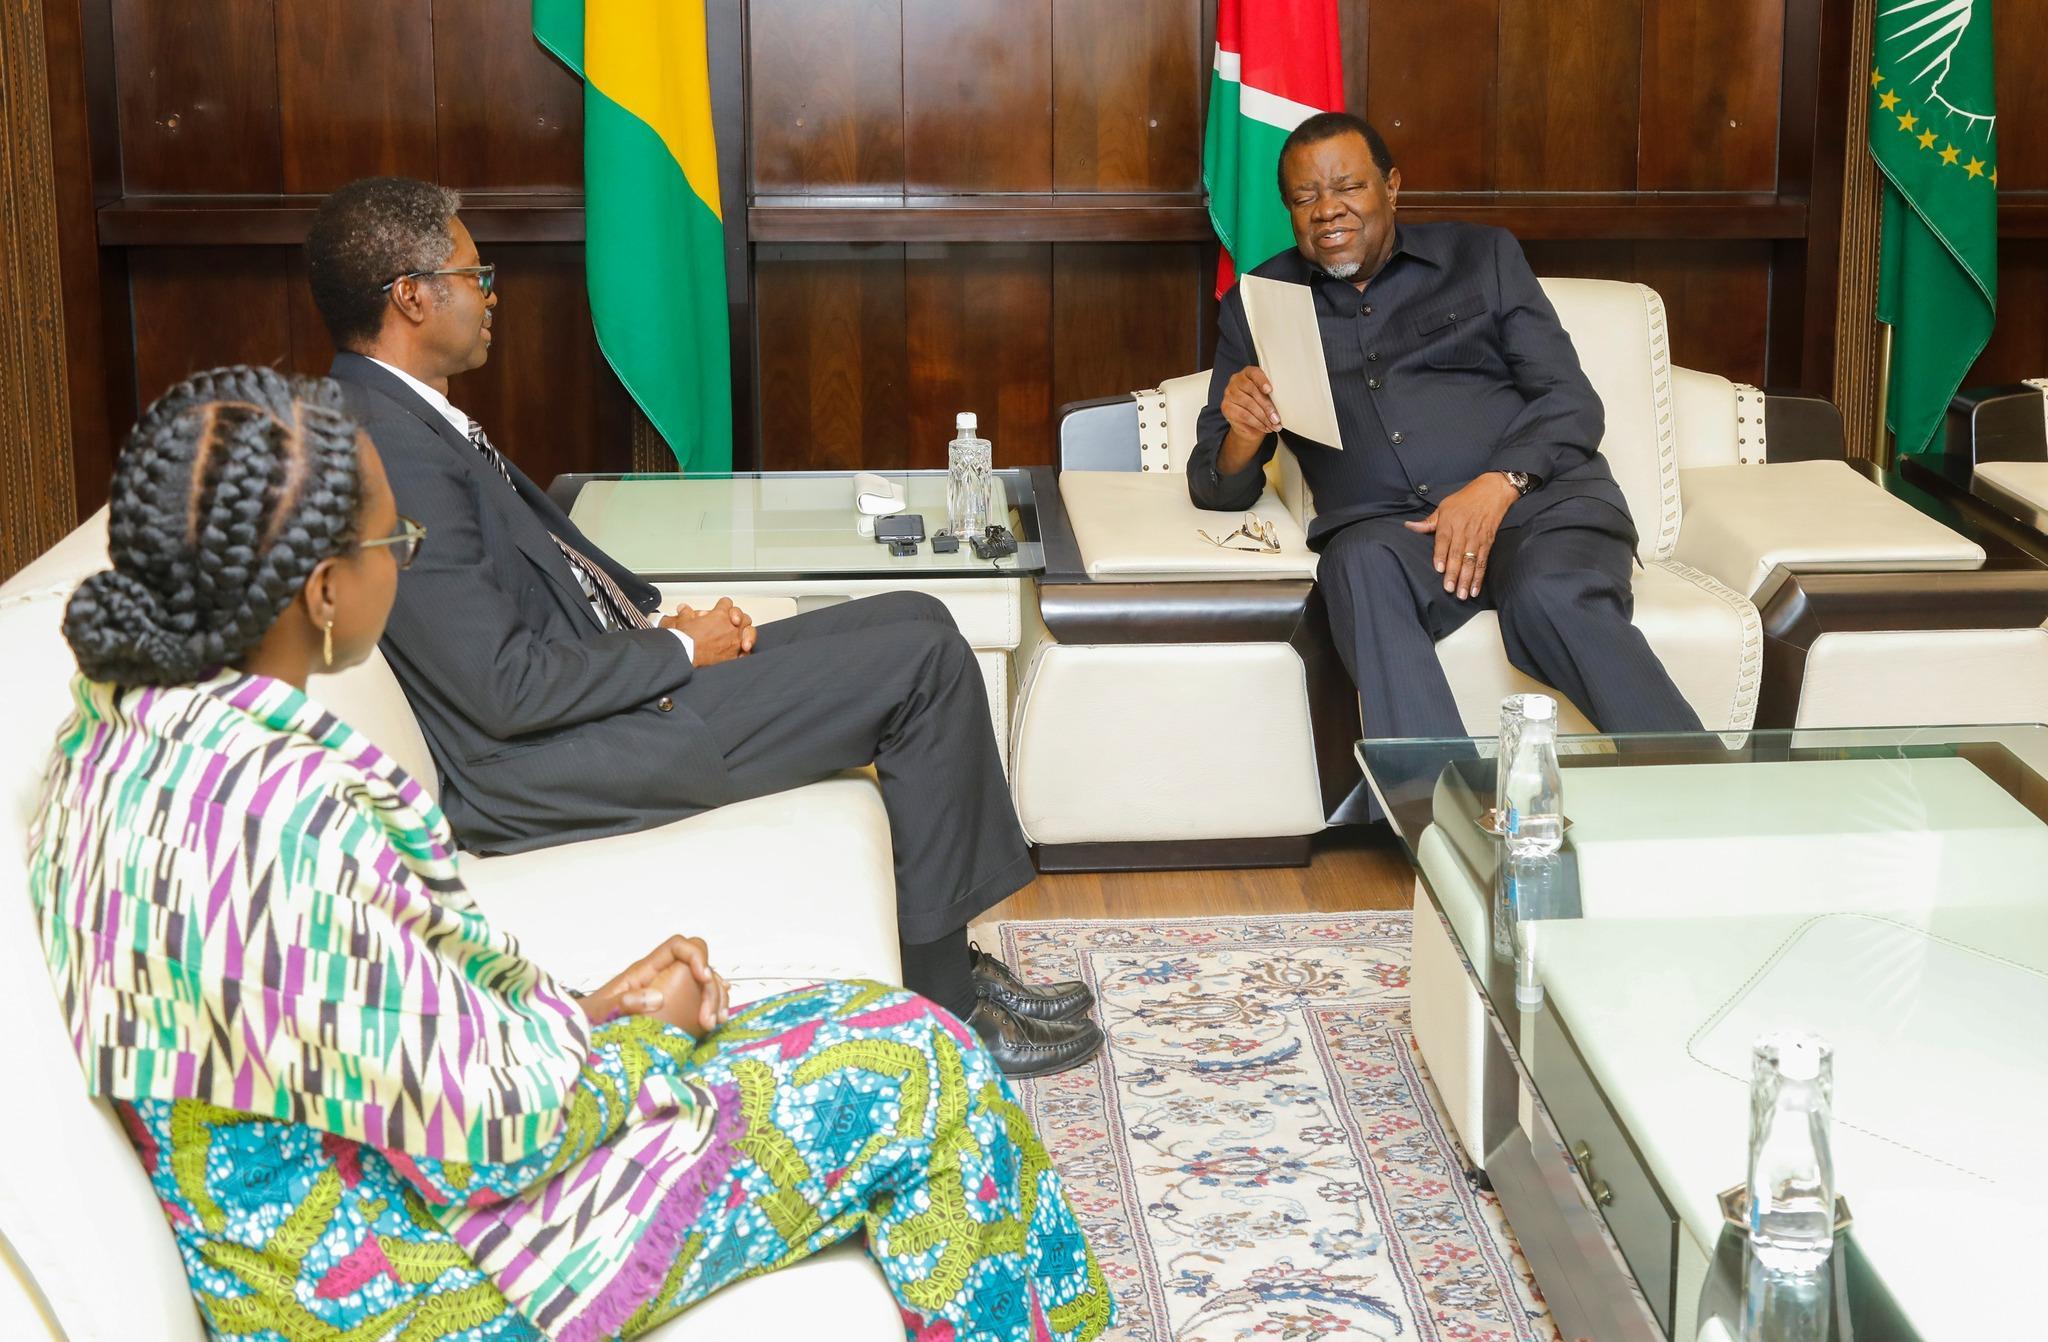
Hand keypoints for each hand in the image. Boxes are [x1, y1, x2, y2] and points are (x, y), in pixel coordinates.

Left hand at [579, 934, 730, 1038]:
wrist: (577, 1037)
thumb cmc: (584, 1021)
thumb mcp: (598, 1012)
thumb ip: (622, 1002)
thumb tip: (656, 998)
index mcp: (643, 972)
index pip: (677, 946)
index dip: (695, 955)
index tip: (702, 977)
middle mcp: (659, 979)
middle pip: (698, 966)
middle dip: (710, 988)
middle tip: (709, 1018)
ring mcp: (668, 994)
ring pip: (703, 983)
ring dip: (716, 999)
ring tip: (715, 1021)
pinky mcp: (671, 1011)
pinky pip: (699, 1001)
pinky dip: (712, 1008)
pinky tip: (716, 1019)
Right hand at [661, 596, 755, 664]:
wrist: (686, 657)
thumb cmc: (685, 640)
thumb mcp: (683, 621)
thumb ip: (686, 613)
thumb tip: (683, 608)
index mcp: (719, 615)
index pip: (726, 603)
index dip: (723, 605)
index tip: (720, 608)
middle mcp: (730, 627)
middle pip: (742, 616)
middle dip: (738, 618)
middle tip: (732, 621)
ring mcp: (735, 641)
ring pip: (749, 632)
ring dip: (746, 633)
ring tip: (741, 636)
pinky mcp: (735, 655)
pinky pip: (746, 651)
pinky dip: (744, 651)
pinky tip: (741, 652)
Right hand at [1217, 366, 1280, 472]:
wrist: (1248, 424)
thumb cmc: (1260, 406)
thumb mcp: (1268, 397)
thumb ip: (1271, 394)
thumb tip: (1283, 400)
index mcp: (1247, 373)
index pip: (1254, 373)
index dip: (1262, 381)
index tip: (1270, 390)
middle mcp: (1236, 381)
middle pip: (1252, 391)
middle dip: (1267, 406)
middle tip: (1277, 417)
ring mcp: (1229, 394)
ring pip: (1249, 405)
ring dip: (1263, 417)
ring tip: (1273, 424)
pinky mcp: (1226, 407)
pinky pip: (1243, 415)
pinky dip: (1257, 423)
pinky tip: (1265, 427)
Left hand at [1403, 473, 1519, 599]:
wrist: (1493, 491)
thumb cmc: (1465, 499)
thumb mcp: (1444, 506)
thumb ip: (1428, 522)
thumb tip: (1409, 526)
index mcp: (1450, 522)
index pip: (1444, 541)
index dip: (1441, 555)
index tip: (1439, 569)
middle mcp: (1463, 531)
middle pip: (1457, 554)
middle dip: (1454, 573)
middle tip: (1450, 589)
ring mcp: (1477, 538)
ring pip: (1471, 561)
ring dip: (1467, 579)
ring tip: (1462, 594)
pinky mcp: (1488, 542)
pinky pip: (1483, 562)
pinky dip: (1479, 576)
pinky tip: (1475, 588)